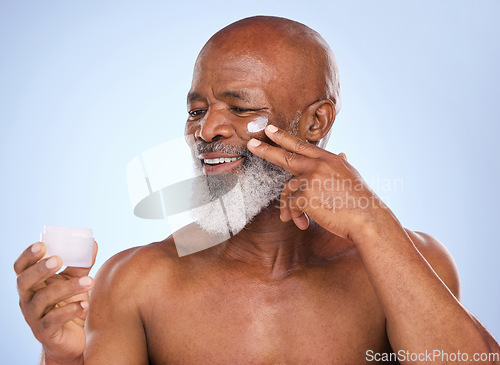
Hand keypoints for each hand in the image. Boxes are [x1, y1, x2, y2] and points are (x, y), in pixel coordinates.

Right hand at [14, 241, 97, 363]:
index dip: (28, 256)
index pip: (21, 268)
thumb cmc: (70, 304)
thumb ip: (81, 264)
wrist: (72, 338)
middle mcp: (28, 299)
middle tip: (58, 260)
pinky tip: (84, 305)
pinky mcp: (45, 332)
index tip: (42, 245)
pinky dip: (70, 310)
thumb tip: (93, 243)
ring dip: (67, 287)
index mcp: (33, 284)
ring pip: (44, 299)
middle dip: (40, 269)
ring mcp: (34, 316)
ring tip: (89, 281)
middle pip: (25, 281)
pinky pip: (54, 320)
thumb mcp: (75, 282)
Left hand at [247, 125, 387, 240]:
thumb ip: (340, 163)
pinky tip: (303, 224)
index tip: (269, 130)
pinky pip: (290, 205)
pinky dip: (294, 216)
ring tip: (296, 219)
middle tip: (251, 144)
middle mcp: (318, 165)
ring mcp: (310, 179)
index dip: (283, 137)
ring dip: (290, 207)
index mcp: (328, 159)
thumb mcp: (351, 175)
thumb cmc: (360, 201)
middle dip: (266, 150)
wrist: (367, 219)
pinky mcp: (305, 195)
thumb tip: (341, 153)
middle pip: (285, 156)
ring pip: (288, 190)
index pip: (301, 145)